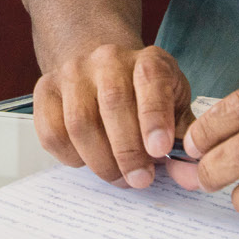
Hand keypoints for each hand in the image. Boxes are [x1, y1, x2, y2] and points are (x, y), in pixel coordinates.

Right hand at [32, 43, 190, 189]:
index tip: (160, 150)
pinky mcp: (45, 90)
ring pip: (80, 122)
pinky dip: (72, 157)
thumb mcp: (175, 107)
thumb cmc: (145, 95)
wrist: (103, 69)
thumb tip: (193, 176)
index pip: (150, 81)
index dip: (155, 117)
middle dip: (127, 151)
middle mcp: (108, 59)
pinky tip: (90, 161)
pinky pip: (52, 132)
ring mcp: (72, 73)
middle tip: (140, 179)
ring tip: (119, 177)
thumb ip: (187, 140)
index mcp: (148, 60)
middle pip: (113, 104)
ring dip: (101, 160)